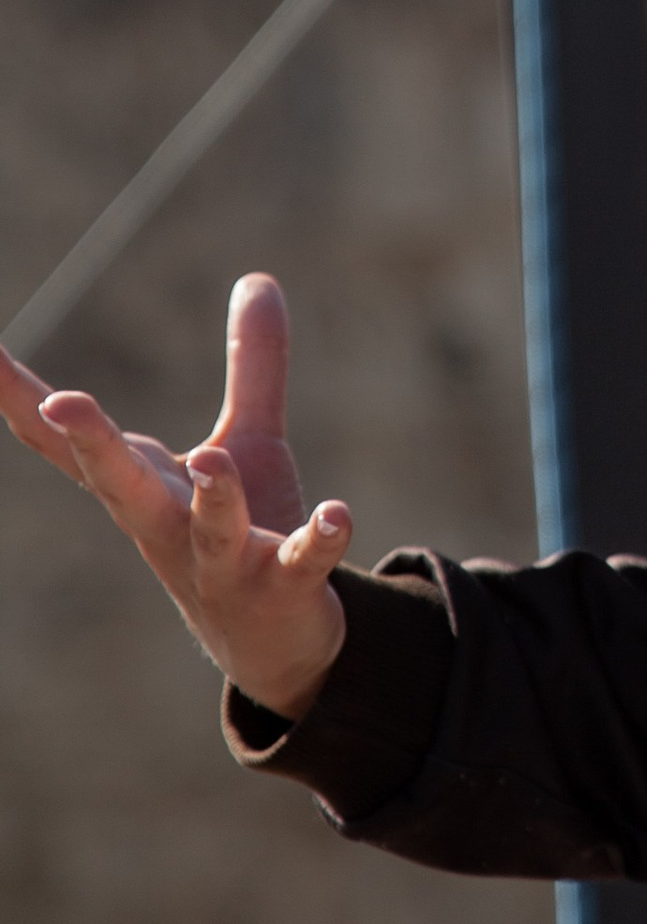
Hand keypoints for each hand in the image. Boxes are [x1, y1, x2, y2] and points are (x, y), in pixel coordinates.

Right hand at [0, 273, 349, 720]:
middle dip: (91, 446)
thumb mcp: (246, 439)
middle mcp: (171, 527)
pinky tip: (338, 513)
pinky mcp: (285, 586)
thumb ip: (252, 363)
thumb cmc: (241, 536)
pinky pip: (302, 562)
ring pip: (210, 529)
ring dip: (211, 496)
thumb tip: (258, 275)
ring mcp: (225, 562)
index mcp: (148, 487)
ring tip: (211, 458)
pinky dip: (319, 539)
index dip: (23, 401)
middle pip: (120, 486)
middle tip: (61, 400)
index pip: (74, 444)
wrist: (275, 647)